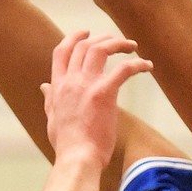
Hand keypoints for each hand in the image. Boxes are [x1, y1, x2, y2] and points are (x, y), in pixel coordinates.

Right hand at [42, 32, 151, 168]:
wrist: (77, 158)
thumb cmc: (67, 143)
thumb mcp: (52, 117)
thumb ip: (49, 98)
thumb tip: (44, 86)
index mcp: (57, 86)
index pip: (61, 52)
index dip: (74, 37)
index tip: (86, 32)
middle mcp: (70, 81)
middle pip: (84, 46)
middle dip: (102, 38)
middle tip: (117, 41)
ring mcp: (87, 85)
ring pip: (101, 49)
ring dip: (119, 43)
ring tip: (132, 46)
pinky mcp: (104, 93)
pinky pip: (123, 69)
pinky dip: (138, 64)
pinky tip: (147, 67)